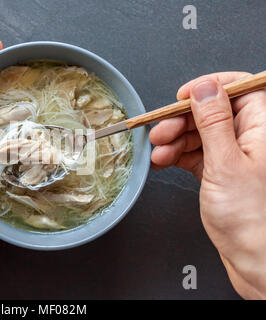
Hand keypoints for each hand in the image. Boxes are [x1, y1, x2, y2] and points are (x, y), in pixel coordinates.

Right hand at [150, 72, 265, 298]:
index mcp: (263, 128)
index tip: (183, 96)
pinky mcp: (221, 172)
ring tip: (158, 152)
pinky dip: (178, 155)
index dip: (209, 88)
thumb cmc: (251, 219)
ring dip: (175, 140)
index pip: (239, 89)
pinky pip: (196, 153)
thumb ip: (214, 122)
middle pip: (213, 112)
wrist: (254, 258)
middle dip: (183, 120)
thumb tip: (205, 88)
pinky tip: (163, 161)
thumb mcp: (225, 163)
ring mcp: (235, 155)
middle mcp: (251, 138)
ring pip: (201, 133)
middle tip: (161, 131)